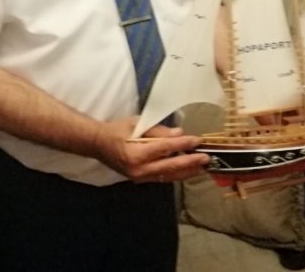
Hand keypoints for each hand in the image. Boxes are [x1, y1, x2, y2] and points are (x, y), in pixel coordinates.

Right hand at [92, 118, 208, 182]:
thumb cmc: (117, 131)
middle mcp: (139, 169)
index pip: (166, 148)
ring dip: (187, 171)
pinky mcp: (141, 180)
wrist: (98, 145)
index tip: (198, 140)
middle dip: (191, 162)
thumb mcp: (137, 124)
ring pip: (169, 176)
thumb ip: (158, 131)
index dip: (184, 144)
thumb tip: (179, 133)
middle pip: (171, 166)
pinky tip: (187, 171)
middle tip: (206, 158)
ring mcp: (140, 177)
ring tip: (202, 167)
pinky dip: (176, 174)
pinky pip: (162, 178)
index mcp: (137, 153)